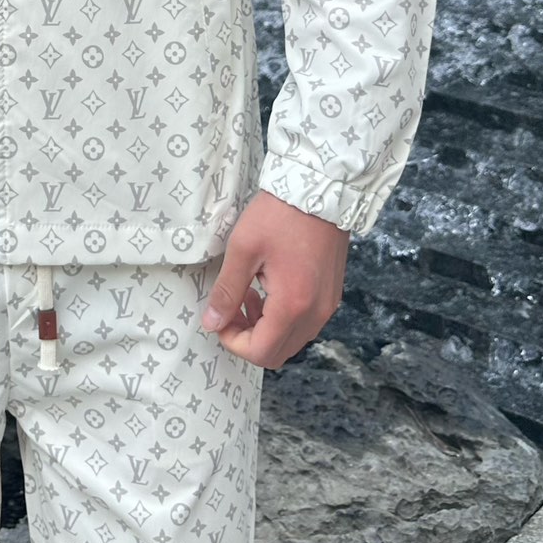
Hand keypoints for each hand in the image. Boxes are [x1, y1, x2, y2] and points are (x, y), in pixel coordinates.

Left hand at [199, 188, 349, 369]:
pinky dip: (282, 318)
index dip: (233, 341)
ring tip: (248, 294)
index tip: (219, 317)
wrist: (320, 189)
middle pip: (277, 353)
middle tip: (231, 308)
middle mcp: (315, 313)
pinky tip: (268, 288)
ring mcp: (327, 305)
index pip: (260, 352)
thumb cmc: (280, 215)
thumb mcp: (243, 248)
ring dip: (265, 329)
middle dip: (248, 338)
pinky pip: (304, 323)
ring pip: (291, 340)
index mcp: (293, 305)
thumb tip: (211, 322)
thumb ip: (226, 290)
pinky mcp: (331, 295)